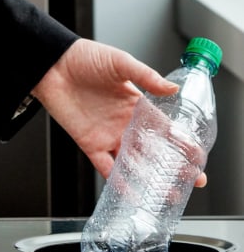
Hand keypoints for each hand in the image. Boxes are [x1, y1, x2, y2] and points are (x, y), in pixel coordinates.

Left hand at [32, 38, 207, 186]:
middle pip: (153, 150)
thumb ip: (146, 77)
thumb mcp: (121, 63)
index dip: (182, 143)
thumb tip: (172, 88)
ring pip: (132, 162)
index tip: (198, 157)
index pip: (165, 128)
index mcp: (137, 105)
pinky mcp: (89, 143)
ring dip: (148, 178)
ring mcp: (108, 136)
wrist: (53, 66)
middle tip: (191, 180)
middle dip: (172, 166)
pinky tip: (131, 191)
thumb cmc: (85, 59)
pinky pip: (104, 166)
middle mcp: (124, 124)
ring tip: (165, 192)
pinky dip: (117, 179)